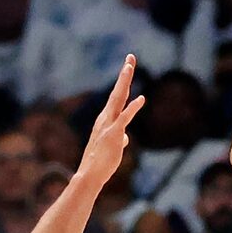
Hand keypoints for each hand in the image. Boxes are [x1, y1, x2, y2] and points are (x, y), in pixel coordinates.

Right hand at [70, 54, 143, 192]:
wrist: (90, 175)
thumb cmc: (101, 162)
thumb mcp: (113, 148)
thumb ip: (119, 139)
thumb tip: (125, 139)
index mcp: (106, 119)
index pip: (117, 96)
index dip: (123, 81)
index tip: (128, 66)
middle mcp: (106, 118)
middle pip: (118, 92)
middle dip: (125, 74)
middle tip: (131, 57)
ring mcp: (109, 125)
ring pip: (118, 99)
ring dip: (124, 82)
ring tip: (129, 67)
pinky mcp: (114, 135)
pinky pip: (124, 119)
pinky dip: (133, 108)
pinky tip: (141, 99)